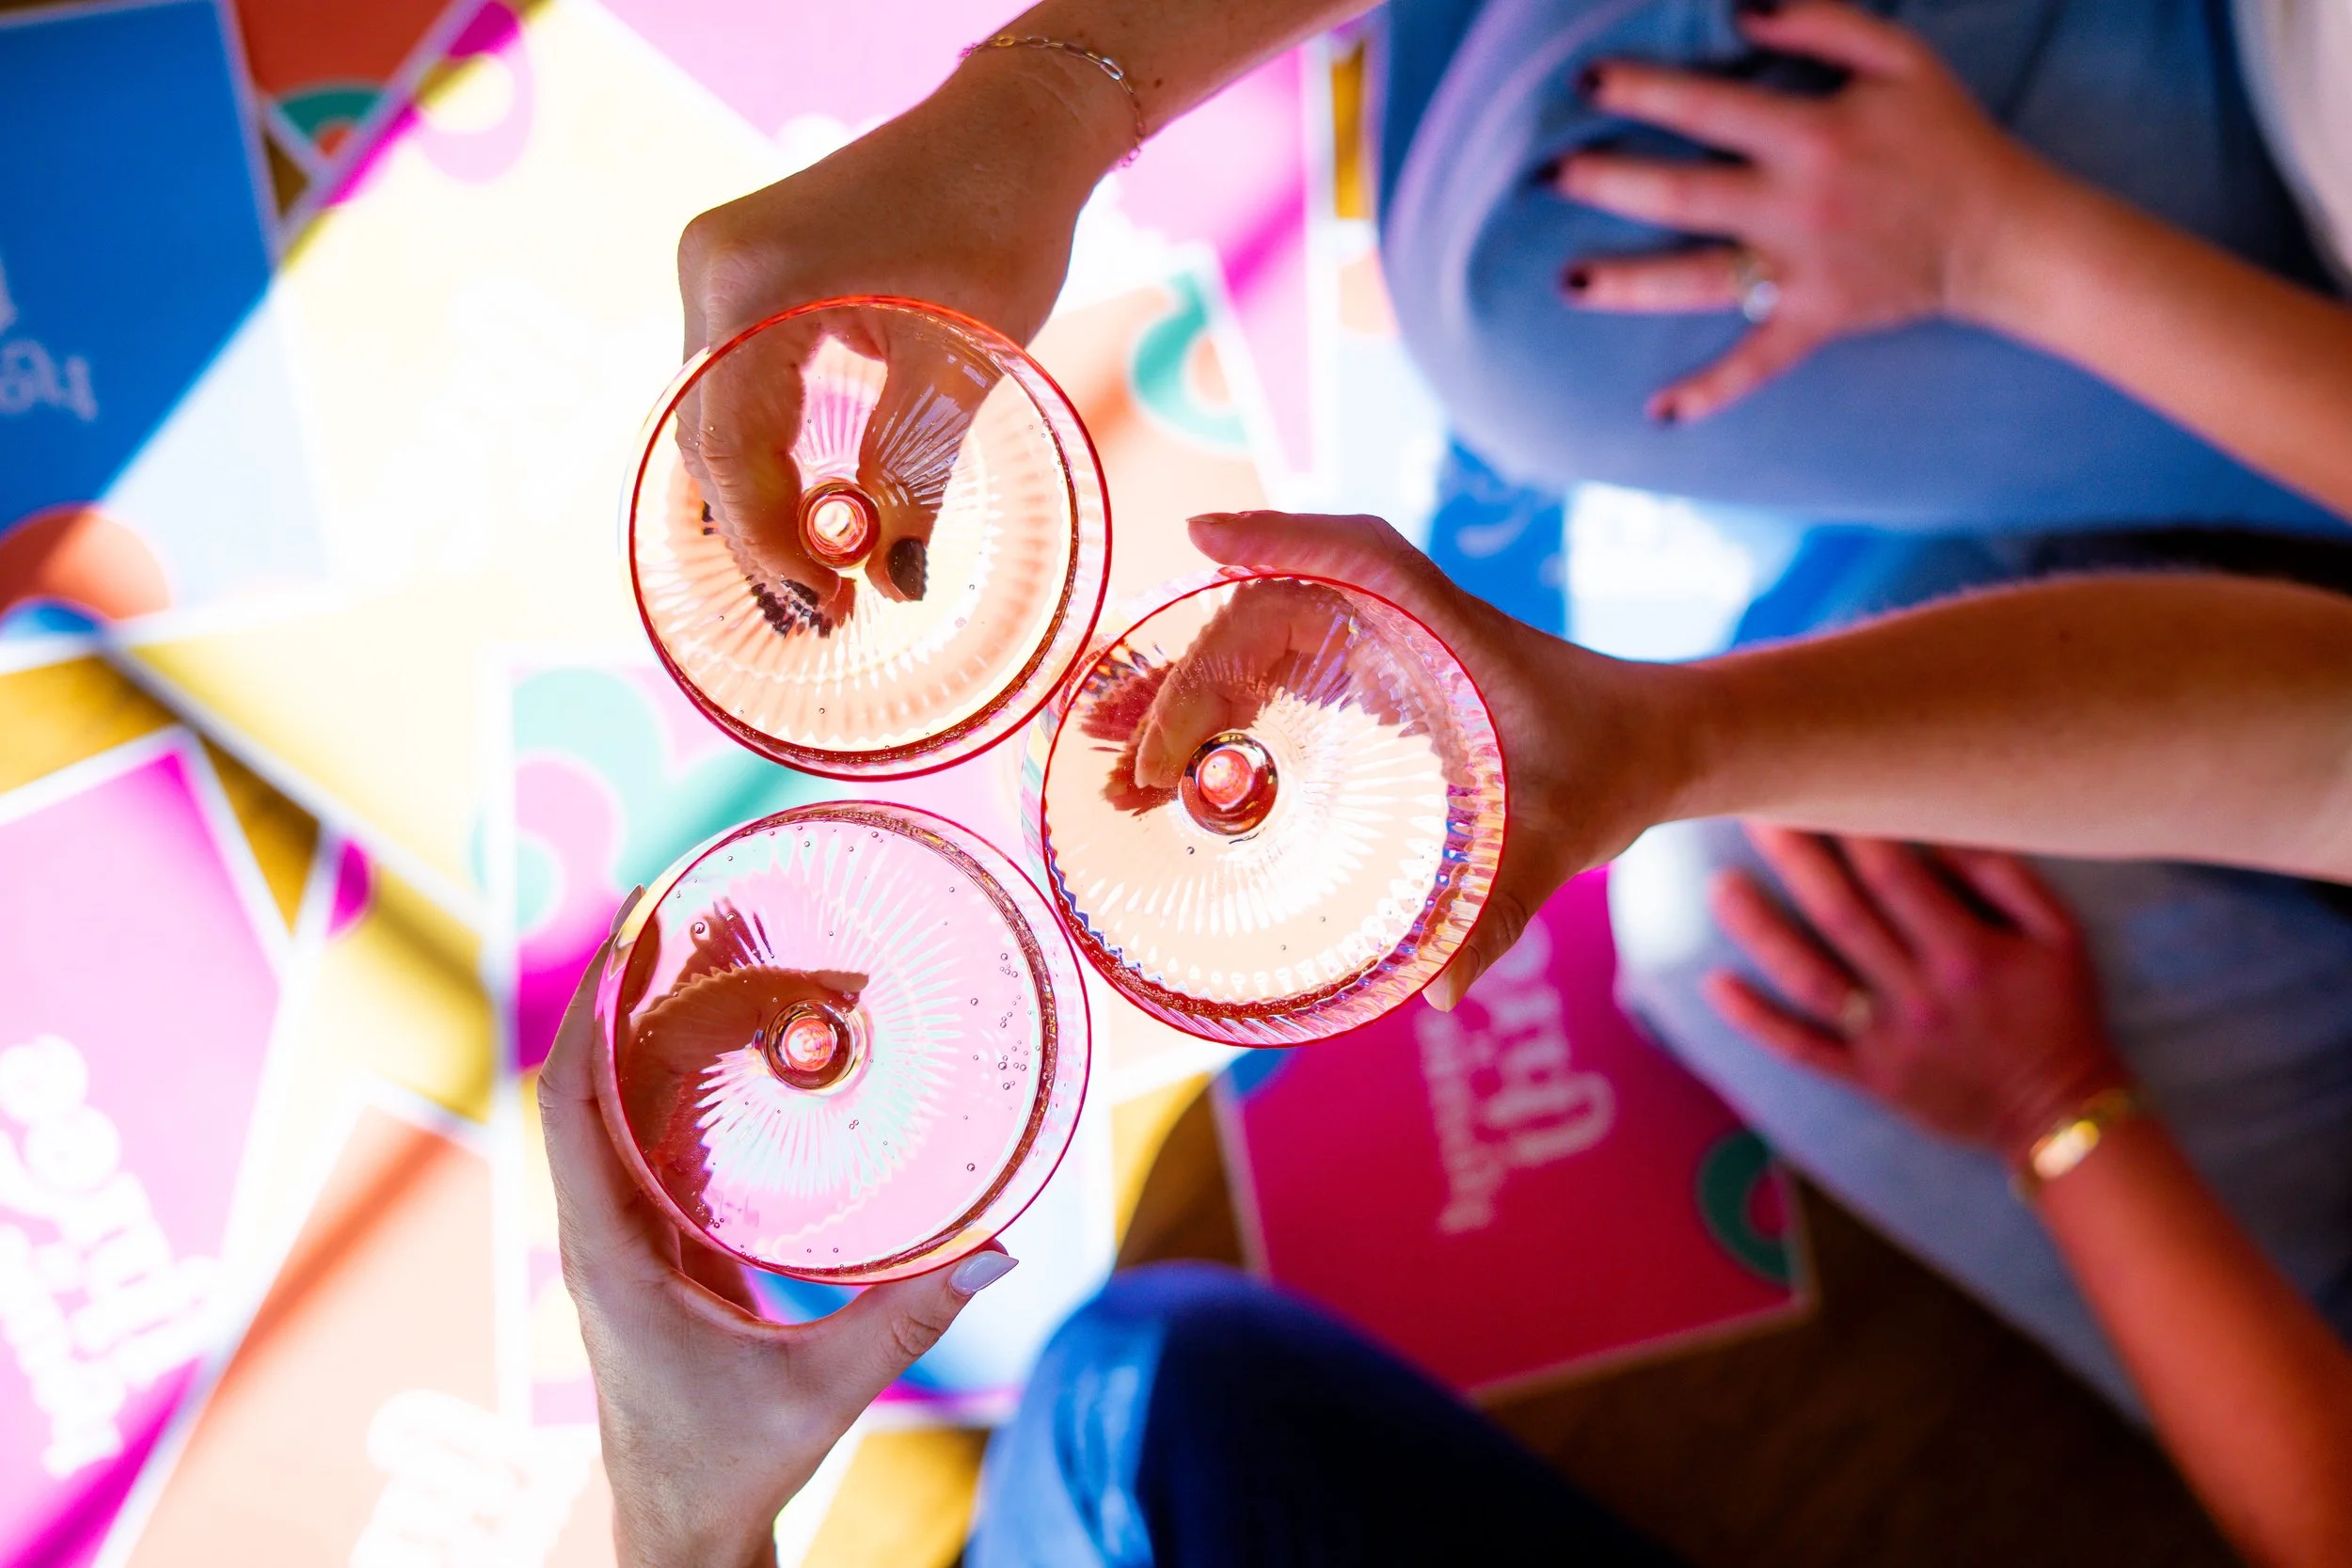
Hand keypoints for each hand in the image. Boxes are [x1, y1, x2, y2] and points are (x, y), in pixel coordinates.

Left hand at [540, 893, 1016, 1567]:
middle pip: (586, 1087)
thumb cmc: (729, 1464)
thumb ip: (909, 1319)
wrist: (684, 1527)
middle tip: (687, 922)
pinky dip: (673, 1086)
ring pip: (610, 1111)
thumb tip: (1000, 1248)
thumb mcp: (824, 1390)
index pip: (571, 1106)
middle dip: (625, 998)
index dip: (586, 1014)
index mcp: (611, 1255)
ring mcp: (620, 1242)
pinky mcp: (651, 1253)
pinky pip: (644, 1146)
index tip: (622, 935)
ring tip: (706, 961)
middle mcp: (601, 1234)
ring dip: (645, 1036)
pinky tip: (730, 1053)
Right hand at [674, 47, 1124, 606]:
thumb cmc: (1000, 222)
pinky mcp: (744, 275)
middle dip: (757, 533)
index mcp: (753, 281)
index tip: (825, 606)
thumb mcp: (963, 361)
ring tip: (812, 581)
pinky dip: (763, 454)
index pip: (728, 444)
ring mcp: (720, 268)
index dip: (768, 541)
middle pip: (706, 436)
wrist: (1011, 129)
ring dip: (757, 500)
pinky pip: (733, 385)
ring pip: (713, 417)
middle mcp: (713, 269)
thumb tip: (897, 585)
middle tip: (819, 613)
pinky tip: (801, 514)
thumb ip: (915, 476)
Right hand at [1184, 511, 1688, 1008]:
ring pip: (1261, 645)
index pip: (1354, 555)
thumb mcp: (1564, 833)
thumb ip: (1506, 902)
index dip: (1278, 537)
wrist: (1651, 744)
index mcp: (1447, 625)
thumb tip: (1441, 990)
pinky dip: (1220, 710)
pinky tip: (1175, 768)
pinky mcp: (1373, 680)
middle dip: (1192, 674)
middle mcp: (1402, 622)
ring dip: (1187, 693)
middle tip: (1137, 761)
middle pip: (1272, 614)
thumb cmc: (1613, 764)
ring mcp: (1379, 647)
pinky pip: (1279, 675)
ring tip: (1115, 761)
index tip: (1203, 538)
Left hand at [1555, 1, 2047, 421]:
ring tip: (1567, 282)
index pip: (1707, 107)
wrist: (2004, 231)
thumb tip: (1739, 7)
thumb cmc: (1946, 135)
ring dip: (1628, 284)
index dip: (1642, 91)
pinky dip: (1710, 390)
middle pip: (1682, 194)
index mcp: (1811, 136)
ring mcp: (1801, 271)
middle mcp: (1795, 206)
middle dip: (1608, 183)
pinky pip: (1756, 362)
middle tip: (1549, 177)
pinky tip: (1658, 411)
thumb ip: (1821, 22)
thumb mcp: (1899, 57)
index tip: (1586, 84)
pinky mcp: (1814, 321)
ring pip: (1699, 280)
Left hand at [1703, 825, 2128, 1164]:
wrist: (2060, 1114)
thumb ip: (2001, 877)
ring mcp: (1888, 1041)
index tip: (1818, 786)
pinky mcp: (1867, 1078)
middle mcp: (1920, 995)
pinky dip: (1754, 1019)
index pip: (1893, 877)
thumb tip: (1939, 827)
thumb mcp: (2057, 936)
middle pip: (1841, 914)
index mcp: (1966, 953)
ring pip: (1808, 978)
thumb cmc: (2058, 1010)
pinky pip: (1801, 1048)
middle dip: (1795, 859)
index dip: (1851, 829)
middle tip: (1753, 810)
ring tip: (1719, 885)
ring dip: (1759, 931)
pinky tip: (1714, 984)